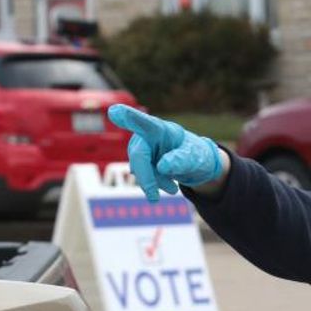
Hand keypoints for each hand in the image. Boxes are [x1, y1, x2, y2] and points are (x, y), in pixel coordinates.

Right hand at [108, 104, 223, 201]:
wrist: (193, 164)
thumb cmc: (195, 155)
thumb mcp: (194, 158)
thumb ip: (180, 160)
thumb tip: (162, 167)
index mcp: (161, 129)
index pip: (144, 123)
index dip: (129, 117)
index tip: (115, 111)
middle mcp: (146, 136)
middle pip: (139, 155)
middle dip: (147, 178)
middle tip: (154, 199)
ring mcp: (141, 148)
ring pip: (140, 170)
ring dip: (155, 182)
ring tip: (173, 188)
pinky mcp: (139, 161)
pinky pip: (142, 176)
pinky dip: (153, 184)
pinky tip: (168, 185)